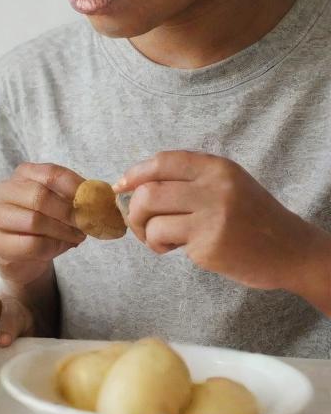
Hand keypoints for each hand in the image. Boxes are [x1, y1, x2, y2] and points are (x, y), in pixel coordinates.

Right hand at [0, 162, 86, 285]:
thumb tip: (102, 200)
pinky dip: (53, 247)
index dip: (76, 188)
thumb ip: (77, 200)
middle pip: (39, 196)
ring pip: (34, 220)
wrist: (22, 254)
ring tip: (77, 236)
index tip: (95, 202)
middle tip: (86, 223)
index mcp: (22, 174)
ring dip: (62, 231)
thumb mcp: (61, 205)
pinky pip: (31, 244)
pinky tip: (61, 247)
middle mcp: (3, 190)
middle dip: (68, 212)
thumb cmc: (45, 224)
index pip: (51, 173)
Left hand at [116, 151, 329, 295]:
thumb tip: (134, 185)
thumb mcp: (228, 185)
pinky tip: (175, 249)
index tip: (121, 186)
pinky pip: (165, 240)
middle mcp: (214, 189)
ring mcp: (212, 217)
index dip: (135, 173)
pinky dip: (160, 245)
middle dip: (133, 209)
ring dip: (144, 231)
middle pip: (149, 192)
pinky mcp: (209, 245)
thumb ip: (189, 180)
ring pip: (151, 218)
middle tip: (138, 222)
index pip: (163, 162)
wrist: (292, 251)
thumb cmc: (252, 218)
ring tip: (158, 239)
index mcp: (217, 168)